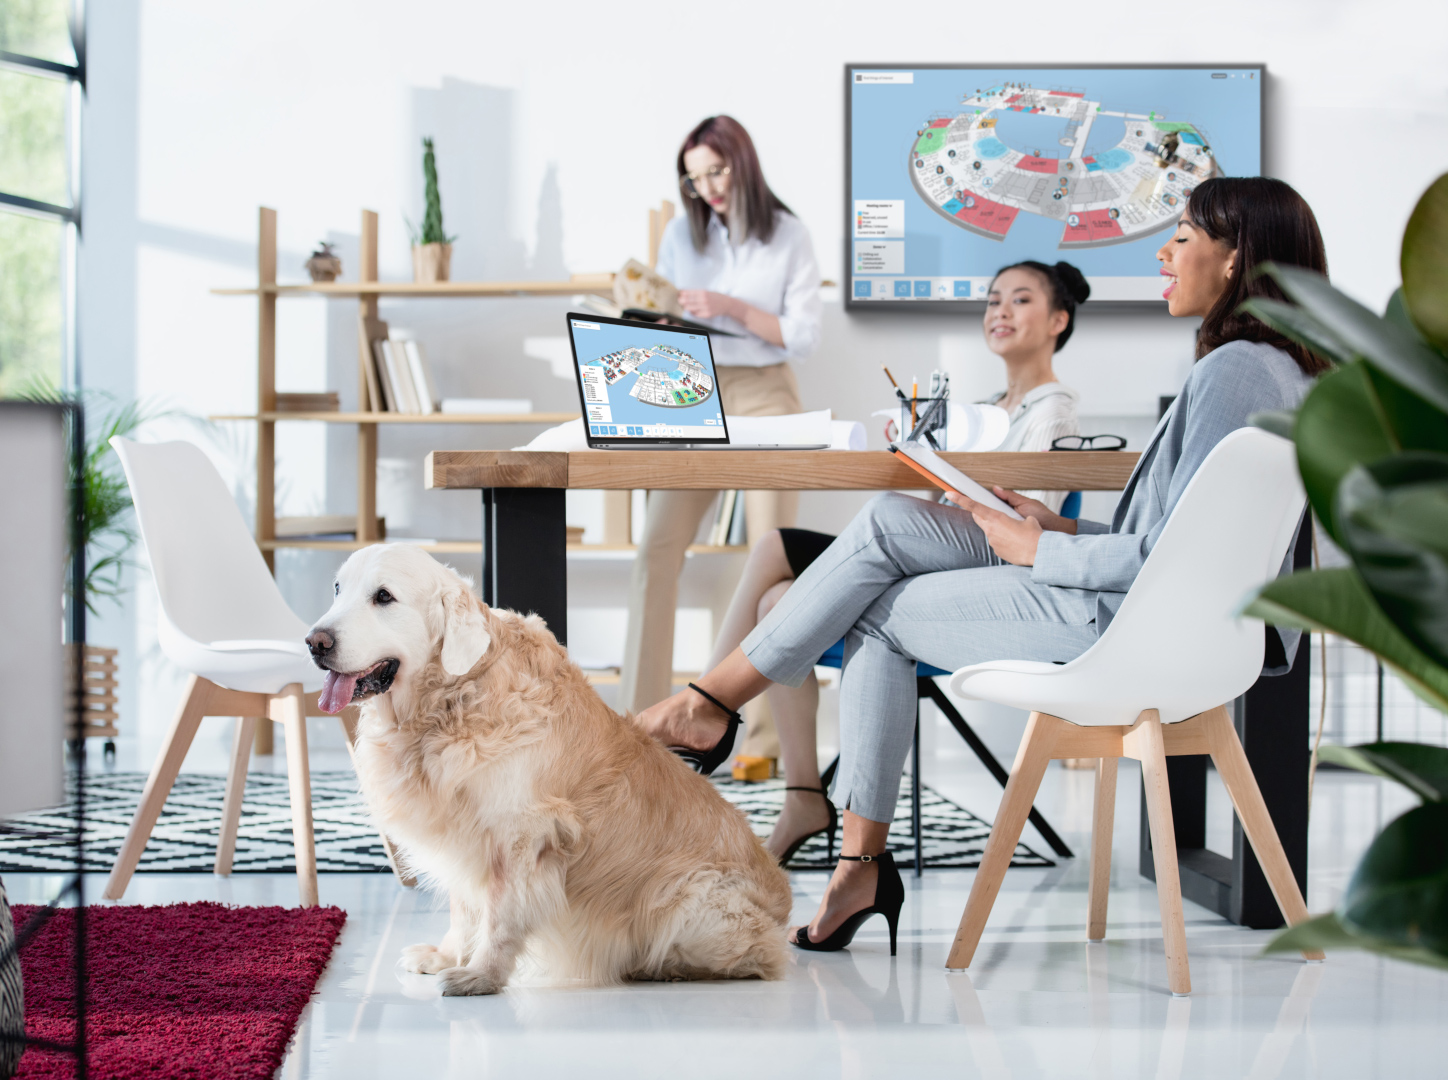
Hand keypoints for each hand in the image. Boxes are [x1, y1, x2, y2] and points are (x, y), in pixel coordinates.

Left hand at [677, 289, 740, 320]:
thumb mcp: (706, 291)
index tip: (678, 294)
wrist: (726, 304)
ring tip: (685, 305)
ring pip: (690, 308)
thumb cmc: (715, 297)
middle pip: (687, 301)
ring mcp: (705, 308)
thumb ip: (695, 292)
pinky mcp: (707, 314)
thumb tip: (683, 292)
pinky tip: (692, 310)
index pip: (688, 293)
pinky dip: (692, 312)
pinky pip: (695, 314)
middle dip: (682, 301)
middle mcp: (704, 300)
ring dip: (686, 307)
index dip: (682, 294)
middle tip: (679, 300)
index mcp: (703, 292)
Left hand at [942, 486, 1067, 566]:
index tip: (949, 494)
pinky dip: (1003, 539)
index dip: (960, 499)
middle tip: (992, 511)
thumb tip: (1015, 515)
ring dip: (997, 528)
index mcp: (997, 518)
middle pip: (979, 518)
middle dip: (982, 513)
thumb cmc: (1035, 534)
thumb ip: (1016, 513)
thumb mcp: (1027, 517)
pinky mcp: (997, 551)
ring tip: (1015, 531)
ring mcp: (993, 542)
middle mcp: (991, 530)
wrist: (1040, 553)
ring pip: (989, 530)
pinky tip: (1016, 541)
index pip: (974, 506)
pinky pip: (997, 541)